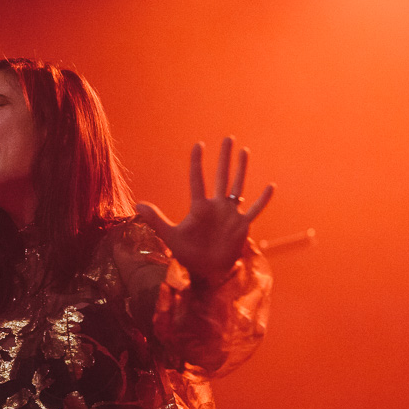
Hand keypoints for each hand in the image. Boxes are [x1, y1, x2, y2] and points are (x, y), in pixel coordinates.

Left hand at [136, 137, 273, 283]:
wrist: (206, 270)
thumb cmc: (188, 253)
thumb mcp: (170, 236)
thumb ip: (156, 220)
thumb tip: (137, 205)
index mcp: (200, 207)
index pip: (197, 180)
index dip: (197, 163)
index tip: (198, 145)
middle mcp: (217, 206)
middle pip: (222, 176)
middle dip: (224, 158)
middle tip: (227, 138)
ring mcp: (231, 214)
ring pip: (238, 186)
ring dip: (241, 170)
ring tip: (244, 151)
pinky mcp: (242, 226)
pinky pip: (255, 210)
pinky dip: (263, 200)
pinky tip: (271, 186)